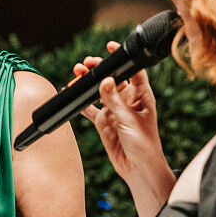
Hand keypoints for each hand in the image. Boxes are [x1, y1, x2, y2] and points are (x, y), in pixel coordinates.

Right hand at [74, 44, 174, 209]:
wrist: (138, 169)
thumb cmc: (145, 144)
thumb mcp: (128, 119)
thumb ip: (114, 100)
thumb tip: (104, 80)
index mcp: (141, 95)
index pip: (132, 70)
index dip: (121, 58)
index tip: (110, 47)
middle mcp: (128, 100)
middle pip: (111, 77)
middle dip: (98, 69)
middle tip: (86, 65)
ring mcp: (114, 110)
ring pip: (98, 91)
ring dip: (87, 83)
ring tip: (76, 76)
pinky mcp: (104, 122)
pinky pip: (89, 108)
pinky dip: (80, 102)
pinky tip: (71, 94)